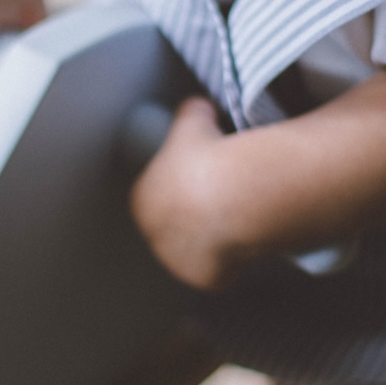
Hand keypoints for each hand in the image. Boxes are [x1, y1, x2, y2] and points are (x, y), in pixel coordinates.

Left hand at [128, 97, 240, 289]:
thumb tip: (199, 106)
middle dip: (193, 216)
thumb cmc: (205, 158)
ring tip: (233, 223)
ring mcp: (176, 262)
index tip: (202, 179)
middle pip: (174, 226)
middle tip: (221, 201)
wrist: (231, 197)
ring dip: (210, 242)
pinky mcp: (202, 278)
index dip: (181, 186)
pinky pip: (219, 271)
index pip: (156, 195)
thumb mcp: (194, 121)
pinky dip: (231, 262)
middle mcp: (152, 235)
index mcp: (142, 198)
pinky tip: (243, 245)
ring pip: (194, 251)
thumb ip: (191, 114)